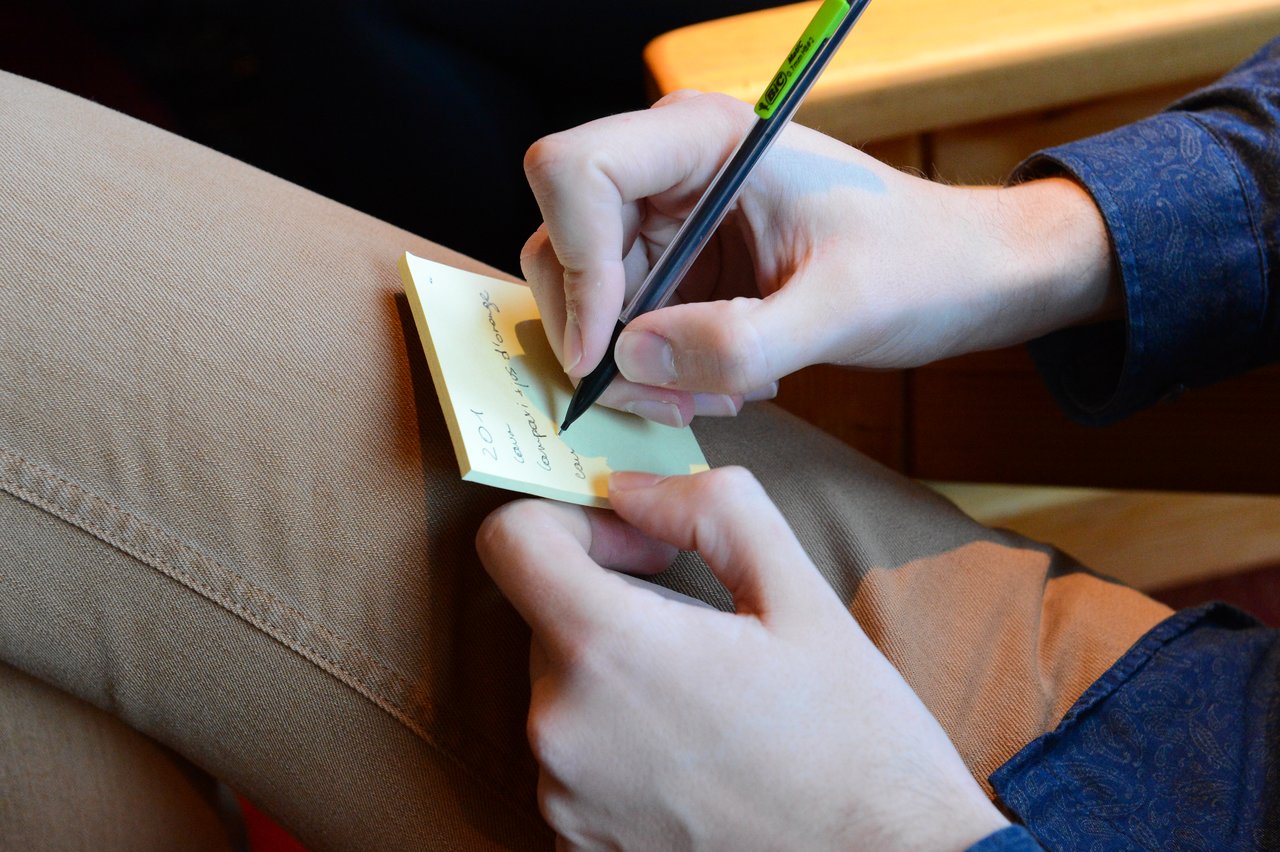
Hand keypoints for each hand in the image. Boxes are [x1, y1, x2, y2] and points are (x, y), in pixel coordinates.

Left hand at [476, 468, 1009, 849]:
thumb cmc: (854, 738)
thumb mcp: (801, 594)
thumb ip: (710, 510)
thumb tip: (630, 490)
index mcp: (608, 649)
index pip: (511, 540)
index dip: (574, 522)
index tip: (640, 548)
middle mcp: (561, 730)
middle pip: (545, 616)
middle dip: (612, 601)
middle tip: (701, 627)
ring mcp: (563, 799)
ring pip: (563, 690)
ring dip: (617, 676)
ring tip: (709, 702)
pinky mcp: (577, 847)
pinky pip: (574, 760)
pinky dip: (618, 745)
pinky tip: (695, 759)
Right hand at [522, 91, 1116, 425]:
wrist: (969, 277)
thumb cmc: (925, 265)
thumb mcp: (842, 308)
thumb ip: (739, 340)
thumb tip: (628, 361)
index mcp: (704, 137)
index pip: (573, 171)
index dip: (575, 263)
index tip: (606, 352)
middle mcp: (671, 170)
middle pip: (562, 241)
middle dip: (597, 334)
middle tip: (667, 399)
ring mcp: (669, 220)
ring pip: (585, 293)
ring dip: (628, 365)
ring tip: (712, 397)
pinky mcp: (679, 267)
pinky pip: (623, 323)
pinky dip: (652, 370)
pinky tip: (719, 387)